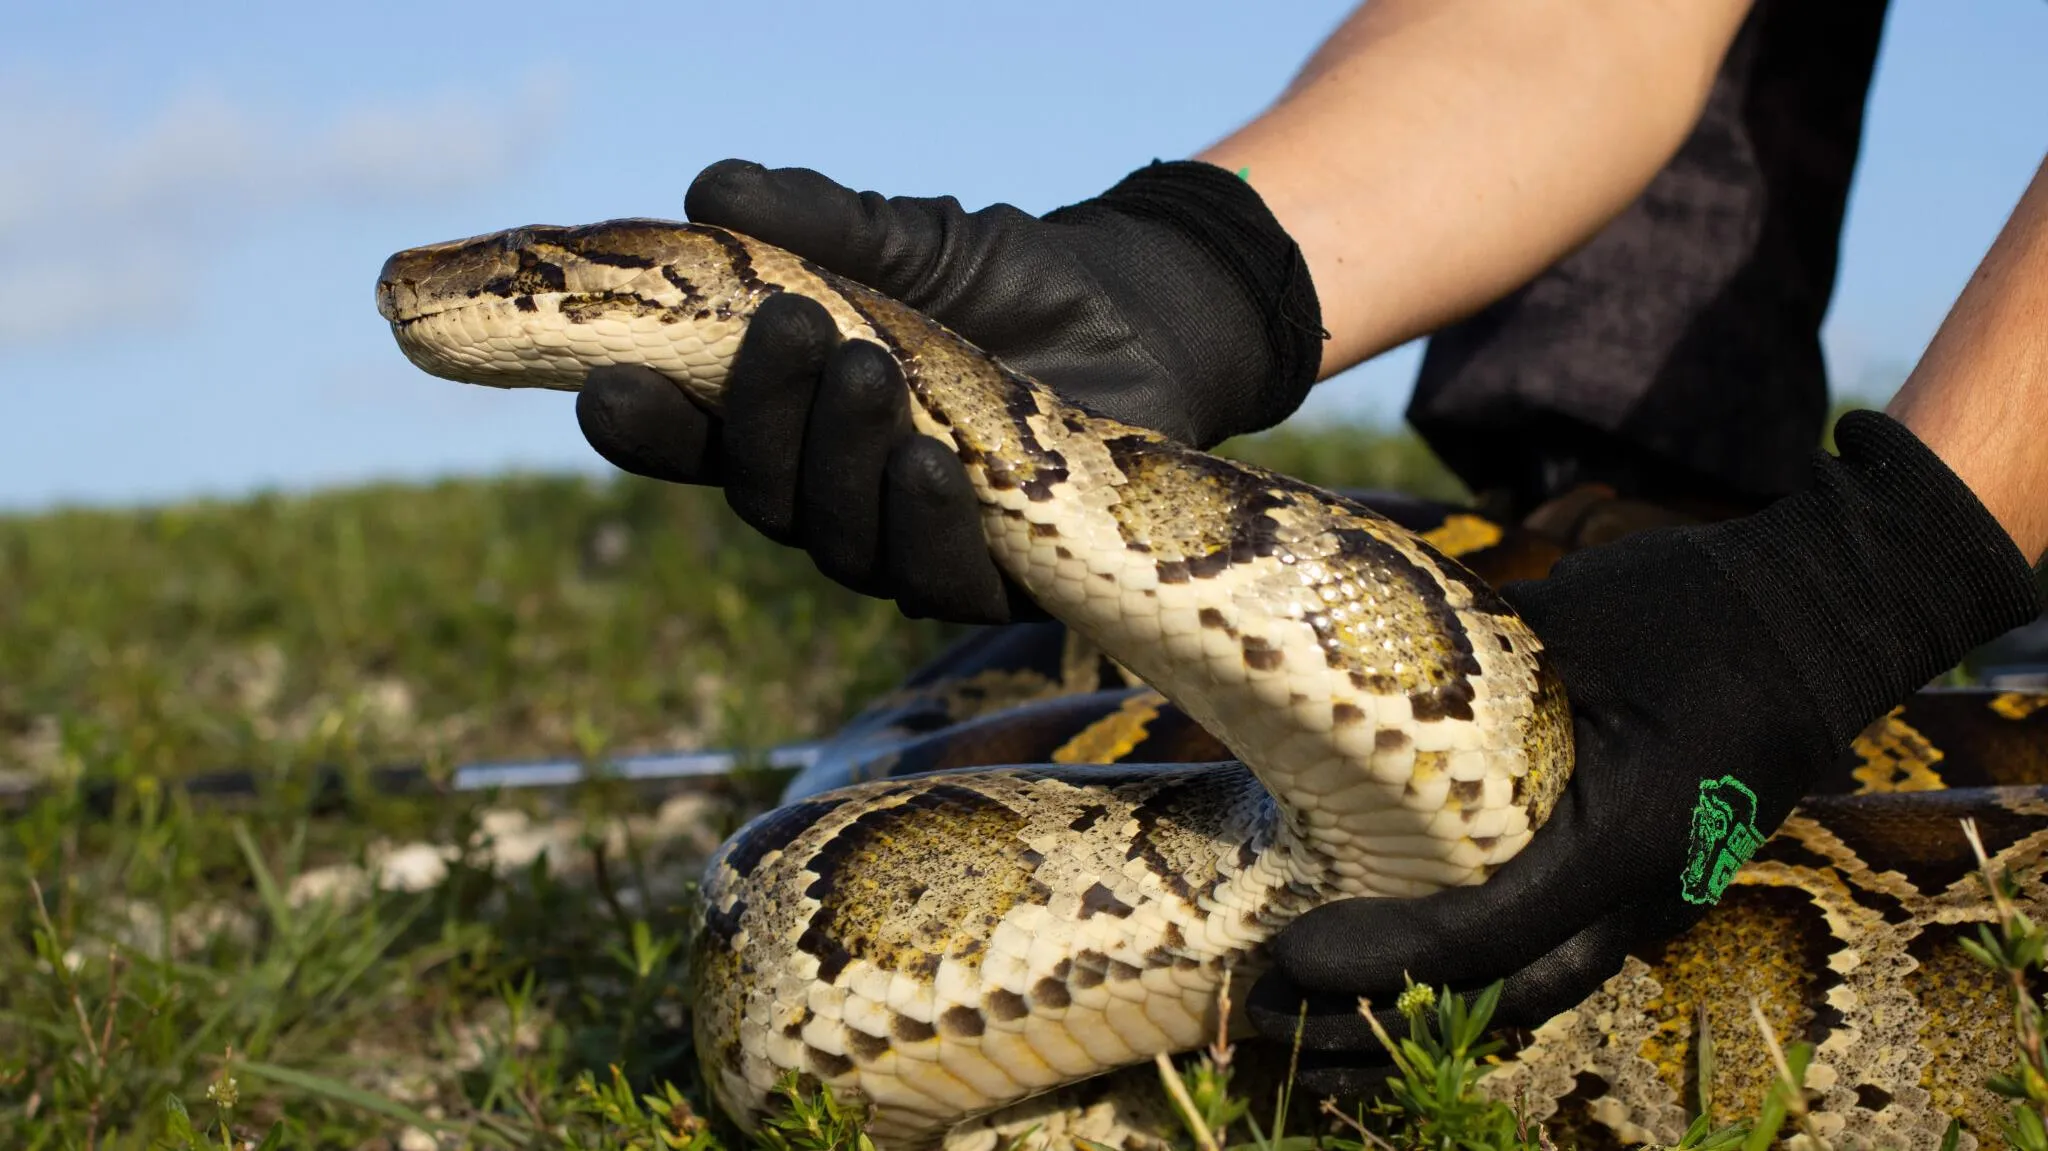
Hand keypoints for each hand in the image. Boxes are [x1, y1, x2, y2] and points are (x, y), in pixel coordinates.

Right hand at [577, 158, 1324, 622]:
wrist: (1138, 319)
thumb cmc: (1005, 282)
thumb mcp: (911, 241)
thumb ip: (820, 223)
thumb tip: (714, 191)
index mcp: (788, 425)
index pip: (690, 442)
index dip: (643, 428)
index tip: (607, 388)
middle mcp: (833, 497)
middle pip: (763, 494)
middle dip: (766, 414)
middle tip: (794, 327)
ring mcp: (909, 546)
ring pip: (841, 544)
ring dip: (845, 463)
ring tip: (871, 374)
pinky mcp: (996, 582)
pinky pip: (939, 582)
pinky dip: (927, 525)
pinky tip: (932, 463)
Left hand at [1246, 411, 2042, 1096]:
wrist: (1824, 619)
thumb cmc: (1697, 606)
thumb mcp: (1570, 618)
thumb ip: (1462, 650)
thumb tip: (1326, 646)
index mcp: (1626, 833)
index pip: (1482, 935)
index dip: (1376, 962)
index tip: (1286, 959)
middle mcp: (1644, 893)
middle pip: (1495, 1001)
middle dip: (1375, 1025)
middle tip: (1265, 1017)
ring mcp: (1652, 902)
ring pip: (1522, 997)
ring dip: (1415, 1022)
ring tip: (1309, 1029)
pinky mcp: (1643, 891)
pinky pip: (1545, 961)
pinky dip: (1464, 986)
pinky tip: (1390, 983)